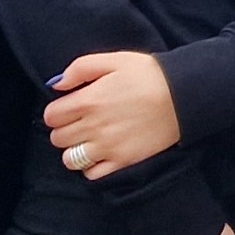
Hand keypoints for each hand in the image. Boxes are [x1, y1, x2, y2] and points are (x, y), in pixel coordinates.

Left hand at [45, 50, 180, 179]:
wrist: (184, 95)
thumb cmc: (149, 74)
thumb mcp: (114, 60)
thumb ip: (80, 68)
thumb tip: (56, 85)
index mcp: (88, 100)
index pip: (51, 116)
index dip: (58, 111)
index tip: (70, 108)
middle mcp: (93, 126)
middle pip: (57, 138)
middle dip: (64, 130)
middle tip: (80, 122)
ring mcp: (108, 147)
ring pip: (70, 159)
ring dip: (74, 150)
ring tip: (88, 140)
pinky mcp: (123, 161)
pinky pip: (92, 174)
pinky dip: (91, 166)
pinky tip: (101, 153)